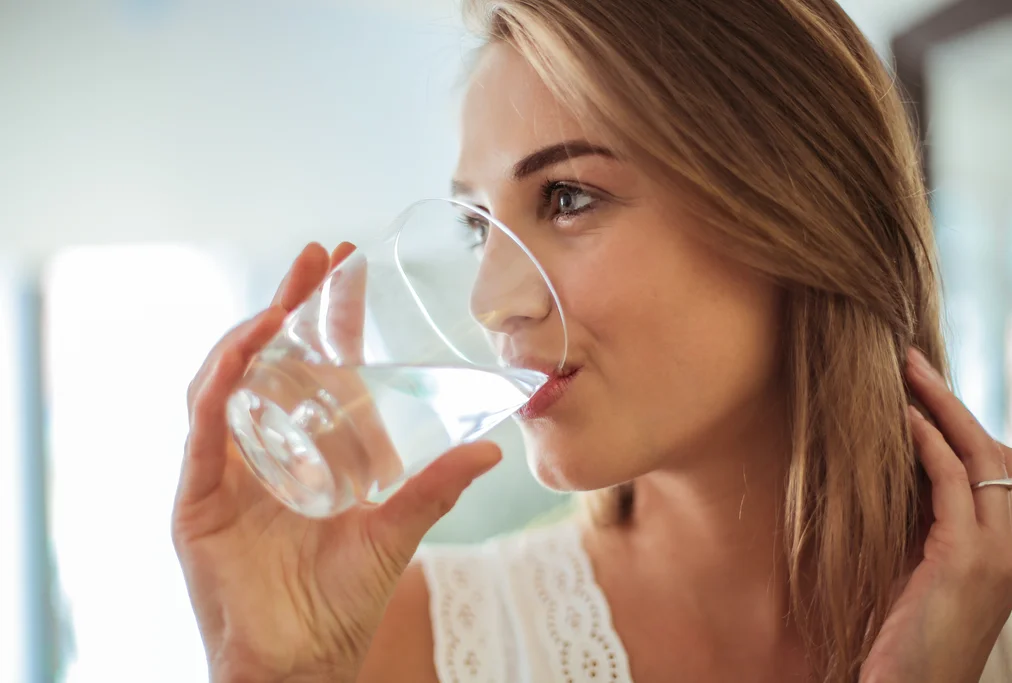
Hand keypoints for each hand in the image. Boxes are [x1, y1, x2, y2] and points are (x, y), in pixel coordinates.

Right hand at [172, 242, 501, 682]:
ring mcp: (225, 469)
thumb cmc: (341, 600)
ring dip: (250, 332)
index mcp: (302, 447)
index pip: (308, 364)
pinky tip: (246, 351)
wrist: (302, 660)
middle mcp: (259, 448)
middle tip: (316, 257)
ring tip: (284, 298)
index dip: (322, 313)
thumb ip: (435, 488)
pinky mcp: (197, 496)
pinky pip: (203, 429)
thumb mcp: (395, 529)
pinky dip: (220, 384)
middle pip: (263, 358)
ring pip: (224, 381)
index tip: (344, 265)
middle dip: (285, 303)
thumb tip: (490, 450)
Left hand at [860, 348, 1011, 682]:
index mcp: (1009, 546)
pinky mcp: (966, 560)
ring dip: (941, 407)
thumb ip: (926, 521)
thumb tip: (902, 469)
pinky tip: (903, 419)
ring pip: (980, 458)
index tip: (926, 388)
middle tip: (912, 360)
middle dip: (953, 401)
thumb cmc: (909, 633)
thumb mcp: (925, 566)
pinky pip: (952, 485)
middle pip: (994, 451)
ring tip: (906, 371)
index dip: (965, 423)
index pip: (1001, 466)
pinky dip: (929, 444)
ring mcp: (998, 553)